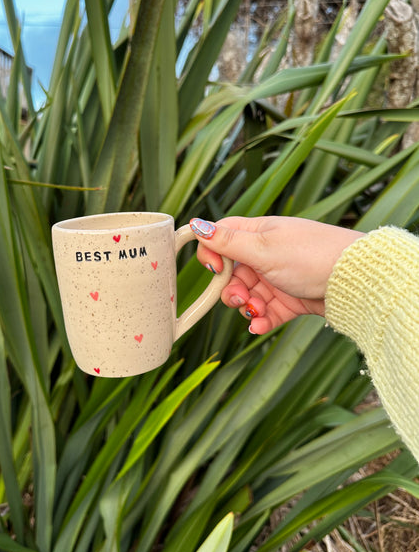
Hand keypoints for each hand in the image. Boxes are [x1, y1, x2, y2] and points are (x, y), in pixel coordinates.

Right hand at [190, 216, 363, 333]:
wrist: (354, 281)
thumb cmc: (311, 255)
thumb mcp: (263, 248)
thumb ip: (228, 242)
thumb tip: (197, 225)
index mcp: (259, 233)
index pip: (222, 237)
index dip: (212, 253)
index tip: (214, 268)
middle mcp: (267, 253)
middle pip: (233, 272)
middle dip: (231, 288)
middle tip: (240, 297)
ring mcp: (279, 277)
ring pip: (248, 294)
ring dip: (246, 306)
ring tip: (255, 311)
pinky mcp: (291, 299)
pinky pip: (267, 312)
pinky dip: (260, 320)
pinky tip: (259, 325)